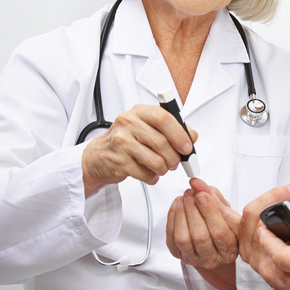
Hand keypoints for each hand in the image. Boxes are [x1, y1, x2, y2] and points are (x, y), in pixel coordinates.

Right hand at [82, 104, 197, 195]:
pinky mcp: (118, 162)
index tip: (188, 147)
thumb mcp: (147, 127)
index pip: (163, 118)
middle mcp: (128, 124)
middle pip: (161, 142)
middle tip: (176, 162)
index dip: (179, 134)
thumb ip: (170, 128)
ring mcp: (121, 143)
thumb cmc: (126, 140)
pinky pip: (146, 174)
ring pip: (156, 161)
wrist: (98, 156)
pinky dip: (153, 177)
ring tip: (162, 168)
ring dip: (164, 169)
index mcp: (139, 112)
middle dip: (174, 157)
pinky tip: (149, 173)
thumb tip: (192, 136)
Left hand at [167, 178, 237, 268]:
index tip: (202, 195)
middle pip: (200, 236)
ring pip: (183, 238)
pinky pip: (171, 238)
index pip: (219, 232)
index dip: (209, 211)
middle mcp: (212, 258)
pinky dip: (172, 218)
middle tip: (191, 193)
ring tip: (185, 197)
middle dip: (193, 210)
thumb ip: (214, 197)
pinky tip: (177, 205)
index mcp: (230, 249)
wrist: (215, 242)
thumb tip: (197, 183)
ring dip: (181, 214)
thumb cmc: (226, 227)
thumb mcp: (227, 212)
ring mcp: (194, 259)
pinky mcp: (180, 255)